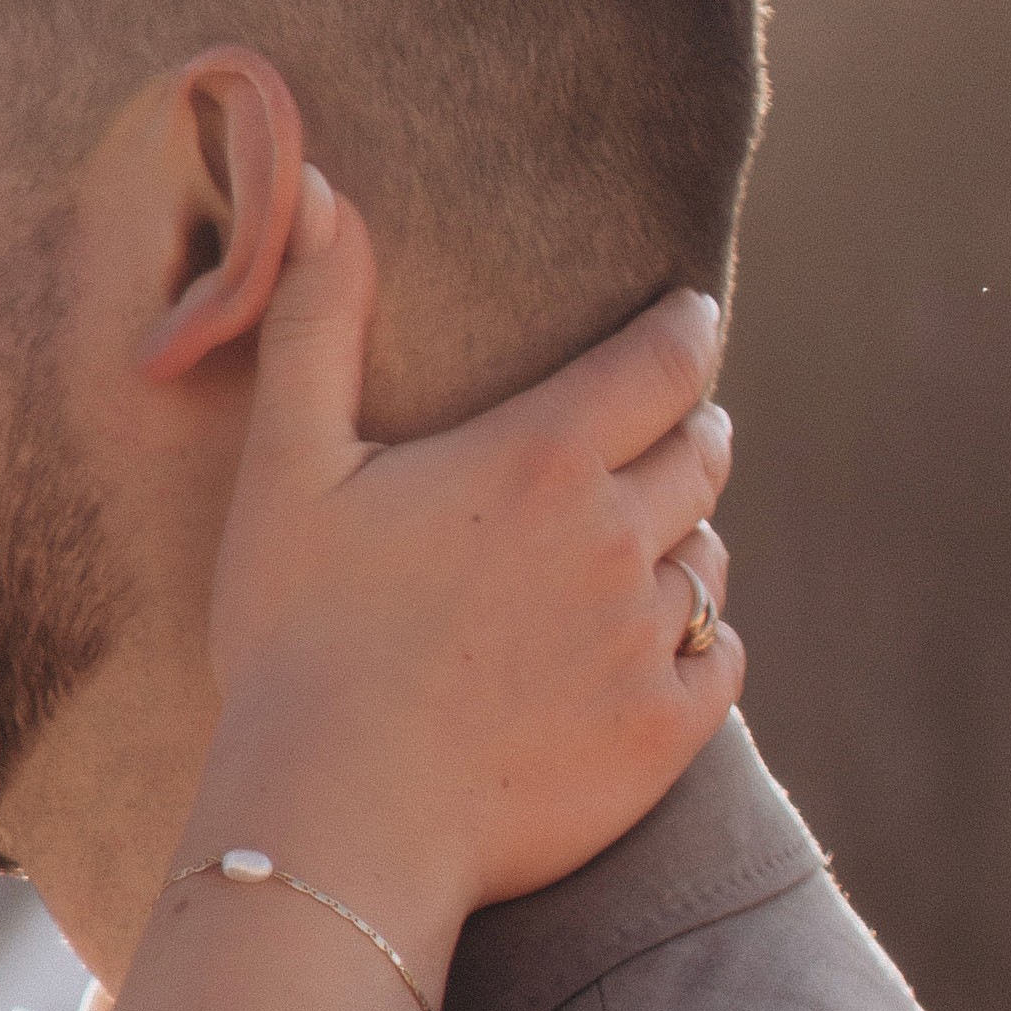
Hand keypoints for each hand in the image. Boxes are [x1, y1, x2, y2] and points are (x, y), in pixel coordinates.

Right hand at [198, 193, 739, 929]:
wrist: (334, 824)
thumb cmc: (295, 646)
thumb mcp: (289, 472)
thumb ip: (316, 326)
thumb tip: (314, 185)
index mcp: (539, 456)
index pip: (664, 360)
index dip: (686, 333)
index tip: (690, 322)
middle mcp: (614, 535)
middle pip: (704, 452)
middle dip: (691, 431)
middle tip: (667, 436)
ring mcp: (646, 638)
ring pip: (710, 557)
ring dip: (685, 543)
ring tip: (637, 557)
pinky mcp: (664, 732)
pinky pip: (722, 657)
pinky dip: (698, 645)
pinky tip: (645, 654)